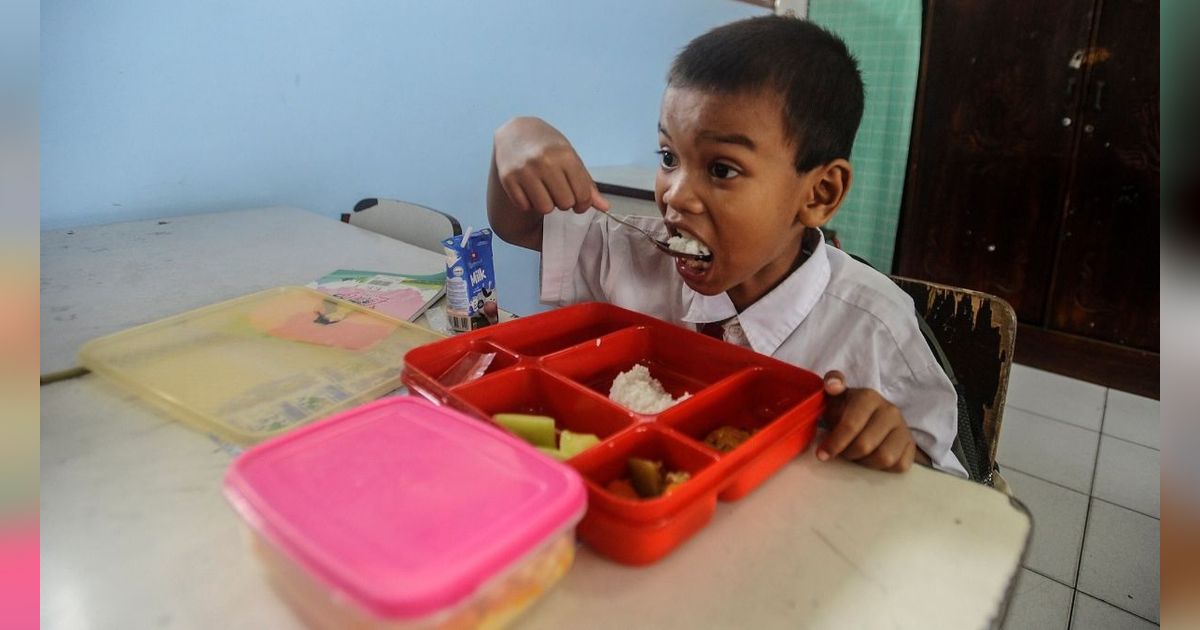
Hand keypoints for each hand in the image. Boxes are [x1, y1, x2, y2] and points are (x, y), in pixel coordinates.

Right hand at [493, 117, 609, 214]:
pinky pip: (525, 206)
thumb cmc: (549, 146)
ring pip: (545, 208)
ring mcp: (524, 170)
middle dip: (564, 203)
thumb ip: (587, 184)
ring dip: (547, 204)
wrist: (516, 132)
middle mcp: (545, 162)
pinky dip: (528, 203)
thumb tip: (605, 207)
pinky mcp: (508, 178)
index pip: (583, 194)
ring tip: (544, 191)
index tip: (579, 203)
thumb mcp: (571, 159)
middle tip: (559, 192)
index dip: (583, 204)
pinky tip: (529, 190)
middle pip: (565, 204)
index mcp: (565, 156)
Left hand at [816, 370, 926, 471]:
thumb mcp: (836, 396)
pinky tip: (873, 459)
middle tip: (841, 452)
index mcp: (868, 397)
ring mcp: (903, 428)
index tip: (822, 454)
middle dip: (848, 454)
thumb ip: (831, 384)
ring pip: (883, 458)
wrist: (870, 416)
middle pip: (864, 446)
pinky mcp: (911, 445)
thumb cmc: (848, 410)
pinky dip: (883, 468)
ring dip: (865, 462)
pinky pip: (899, 465)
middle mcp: (890, 411)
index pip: (850, 425)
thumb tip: (832, 384)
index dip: (834, 443)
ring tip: (857, 455)